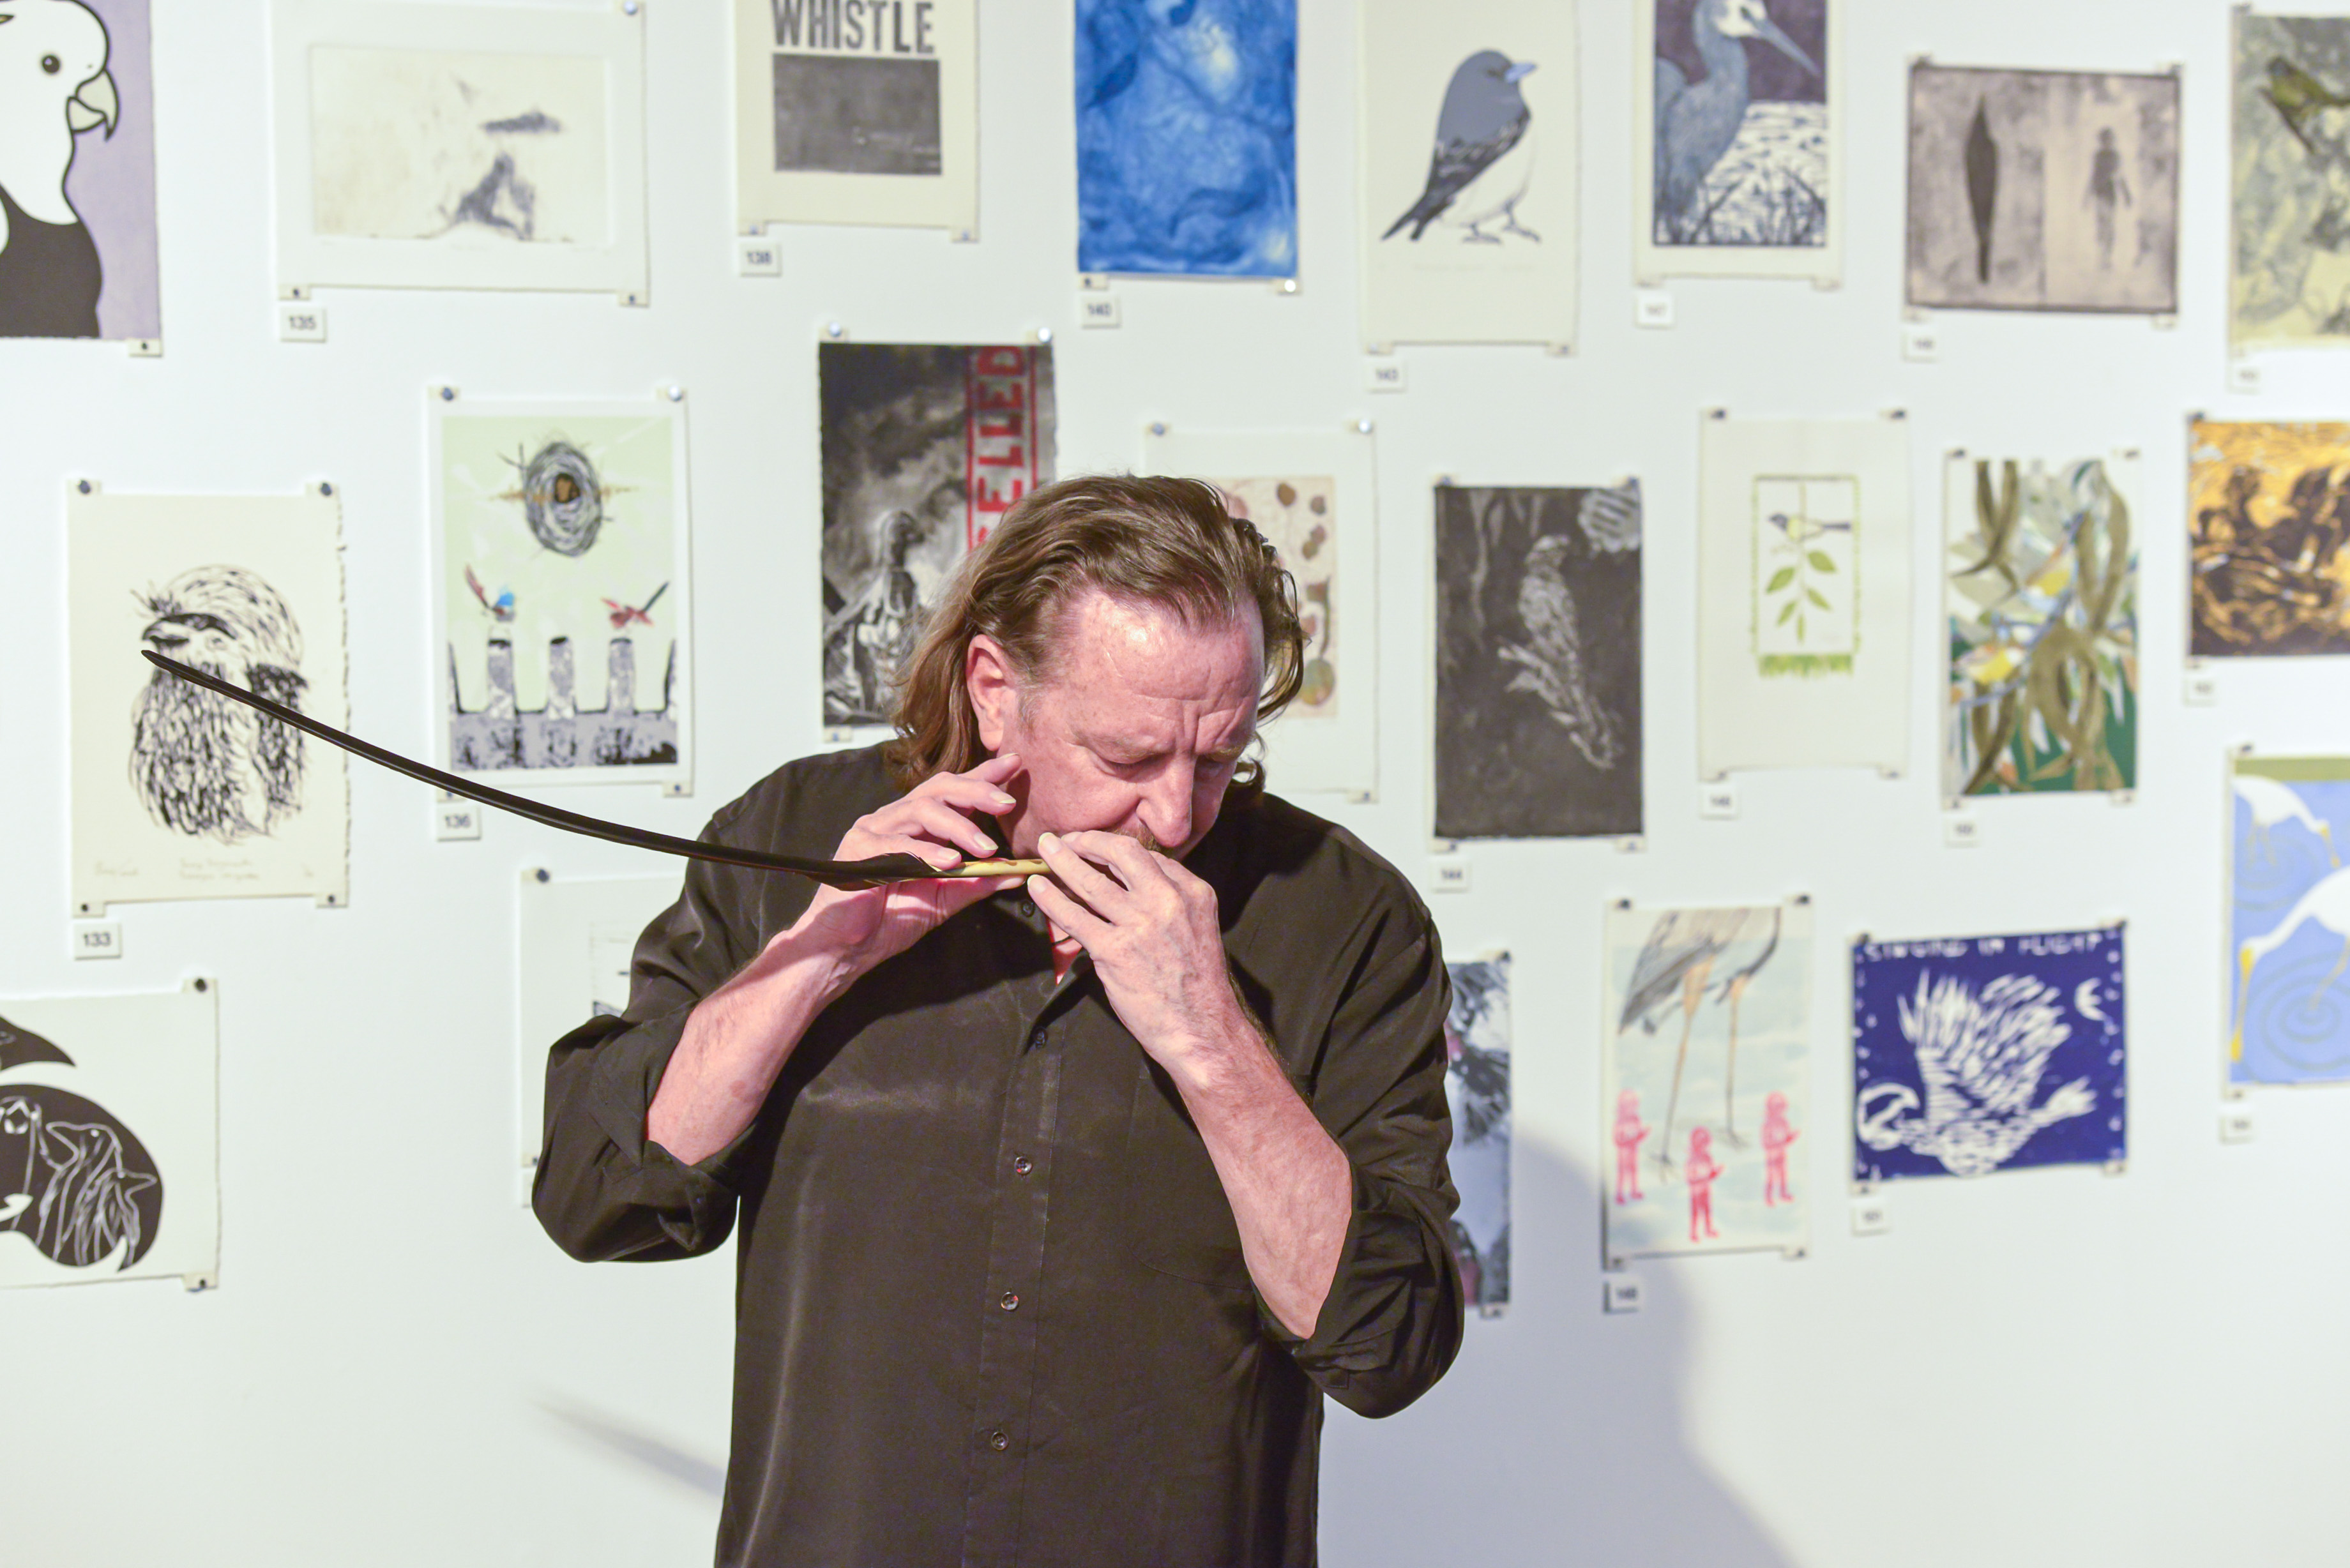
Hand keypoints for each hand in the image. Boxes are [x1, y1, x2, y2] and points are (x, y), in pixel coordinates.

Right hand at [787, 753, 1028, 992]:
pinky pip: (897, 844)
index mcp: (916, 826)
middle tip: (1007, 803)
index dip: (981, 775)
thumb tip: (1018, 872)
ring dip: (958, 827)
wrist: (847, 948)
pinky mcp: (858, 848)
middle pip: (938, 789)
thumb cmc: (890, 920)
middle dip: (976, 790)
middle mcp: (895, 819)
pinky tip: (950, 862)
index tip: (1013, 764)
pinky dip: (926, 851)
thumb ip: (977, 882)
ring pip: (921, 810)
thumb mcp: (944, 898)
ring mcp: (874, 830)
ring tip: (986, 848)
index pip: (951, 791)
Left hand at [1028, 829, 1246, 1073]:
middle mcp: (1168, 901)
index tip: (1096, 847)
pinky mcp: (1114, 951)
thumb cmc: (1196, 982)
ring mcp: (1140, 924)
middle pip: (1121, 853)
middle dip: (1088, 840)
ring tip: (1045, 849)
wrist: (1200, 1027)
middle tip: (1067, 838)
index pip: (1148, 856)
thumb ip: (1169, 900)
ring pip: (1091, 881)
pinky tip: (1037, 888)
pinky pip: (1074, 916)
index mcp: (1192, 891)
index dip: (1115, 848)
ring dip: (1062, 860)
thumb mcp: (1197, 926)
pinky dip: (1050, 899)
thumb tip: (1129, 884)